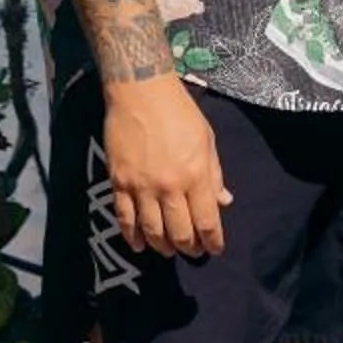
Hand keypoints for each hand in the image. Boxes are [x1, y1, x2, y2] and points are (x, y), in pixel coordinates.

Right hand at [101, 75, 230, 256]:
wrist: (141, 91)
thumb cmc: (180, 112)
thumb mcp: (207, 140)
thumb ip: (214, 174)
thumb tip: (224, 202)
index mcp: (196, 175)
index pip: (207, 222)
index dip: (212, 242)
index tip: (214, 249)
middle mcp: (169, 186)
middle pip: (180, 233)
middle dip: (189, 248)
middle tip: (192, 251)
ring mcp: (142, 186)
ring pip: (152, 231)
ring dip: (162, 246)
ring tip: (167, 249)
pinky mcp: (119, 182)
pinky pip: (125, 218)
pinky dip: (132, 236)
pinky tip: (139, 244)